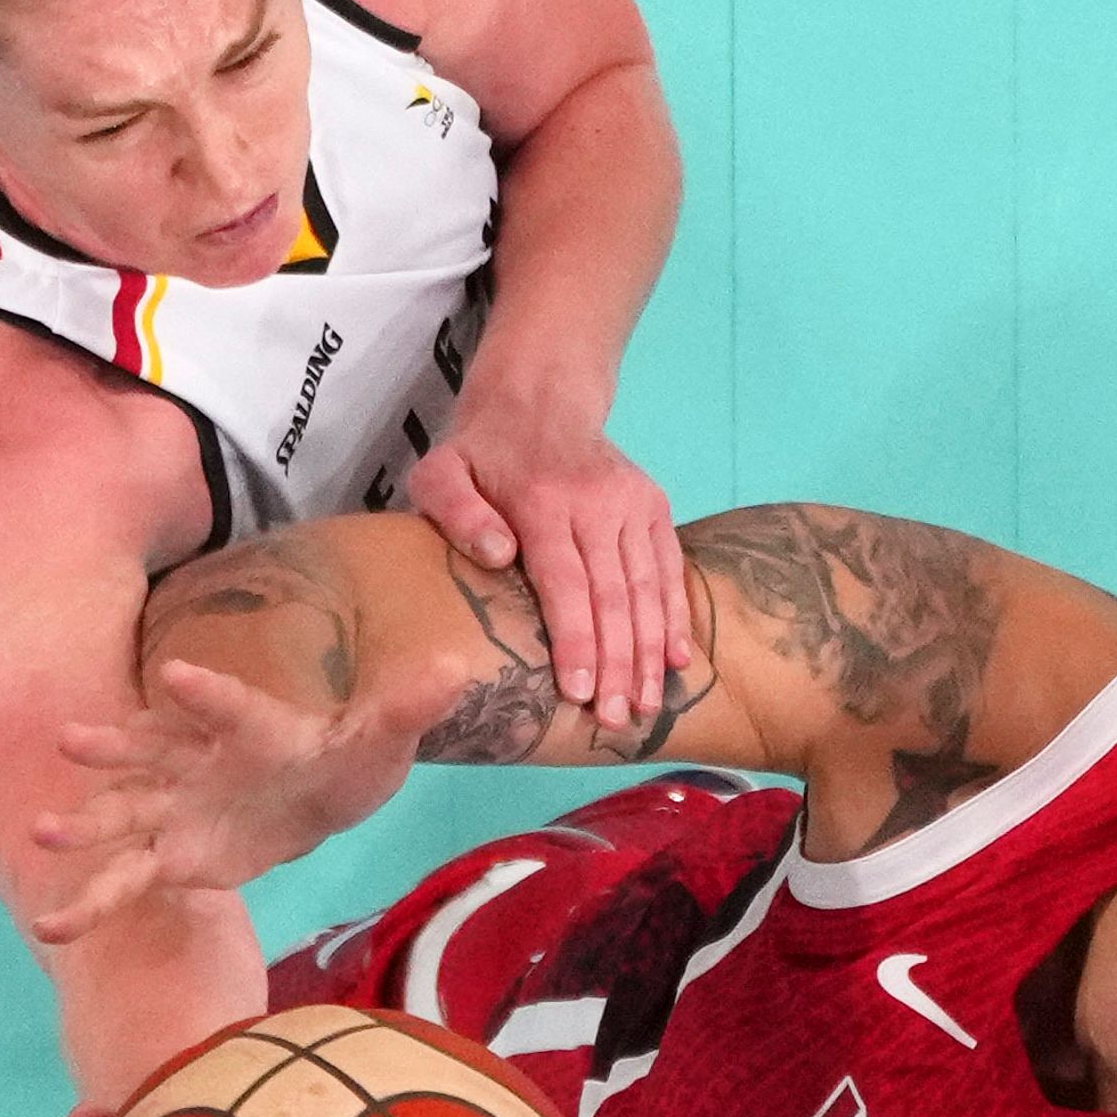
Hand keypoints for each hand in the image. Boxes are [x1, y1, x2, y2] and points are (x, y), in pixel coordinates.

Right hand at [25, 655, 464, 944]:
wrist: (313, 795)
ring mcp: (176, 807)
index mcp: (249, 725)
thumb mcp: (383, 736)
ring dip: (82, 825)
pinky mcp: (171, 855)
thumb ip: (410, 706)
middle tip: (68, 742)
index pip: (228, 706)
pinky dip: (88, 903)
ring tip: (39, 836)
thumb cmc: (344, 758)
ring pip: (121, 816)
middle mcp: (197, 759)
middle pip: (150, 754)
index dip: (207, 693)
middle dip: (112, 749)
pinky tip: (48, 931)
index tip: (179, 677)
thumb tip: (459, 669)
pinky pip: (124, 880)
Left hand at [409, 385, 687, 738]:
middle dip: (616, 664)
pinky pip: (668, 568)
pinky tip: (676, 662)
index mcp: (544, 501)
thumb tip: (498, 556)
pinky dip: (675, 616)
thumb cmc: (479, 453)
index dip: (577, 640)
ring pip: (646, 588)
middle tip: (614, 720)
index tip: (580, 691)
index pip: (566, 582)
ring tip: (644, 706)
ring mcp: (632, 503)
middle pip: (612, 596)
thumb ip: (457, 513)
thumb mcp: (441, 471)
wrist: (539, 396)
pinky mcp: (653, 505)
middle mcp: (597, 503)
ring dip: (649, 651)